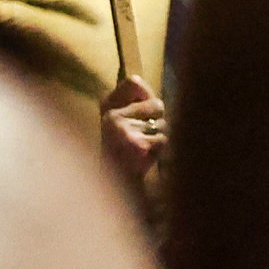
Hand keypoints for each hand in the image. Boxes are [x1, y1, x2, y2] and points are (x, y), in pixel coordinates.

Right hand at [99, 75, 176, 226]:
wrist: (112, 189)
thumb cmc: (120, 155)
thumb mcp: (120, 122)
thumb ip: (132, 99)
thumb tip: (137, 79)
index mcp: (105, 108)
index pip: (134, 83)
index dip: (146, 97)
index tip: (141, 109)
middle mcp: (111, 115)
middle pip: (157, 105)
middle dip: (158, 122)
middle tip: (144, 139)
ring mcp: (122, 130)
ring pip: (163, 124)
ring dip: (160, 138)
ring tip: (143, 151)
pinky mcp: (136, 144)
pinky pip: (162, 139)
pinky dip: (159, 151)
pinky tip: (146, 159)